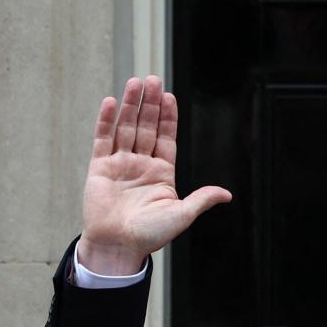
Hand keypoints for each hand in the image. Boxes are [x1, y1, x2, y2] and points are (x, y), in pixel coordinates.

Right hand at [79, 76, 231, 273]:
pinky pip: (102, 140)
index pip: (166, 137)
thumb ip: (201, 199)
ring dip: (130, 106)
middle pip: (146, 127)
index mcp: (162, 172)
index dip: (168, 117)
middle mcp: (141, 164)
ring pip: (126, 128)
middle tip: (152, 79)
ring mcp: (120, 164)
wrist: (119, 247)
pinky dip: (105, 121)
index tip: (170, 96)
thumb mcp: (182, 214)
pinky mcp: (99, 168)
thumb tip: (226, 194)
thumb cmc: (151, 235)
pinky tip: (110, 102)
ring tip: (134, 82)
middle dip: (150, 104)